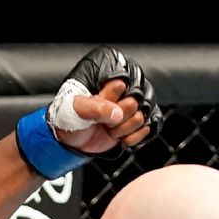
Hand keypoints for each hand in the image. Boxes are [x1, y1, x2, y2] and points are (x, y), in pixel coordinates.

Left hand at [15, 46, 162, 178]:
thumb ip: (96, 108)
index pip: (122, 85)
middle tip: (101, 122)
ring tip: (108, 128)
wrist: (71, 139)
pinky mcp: (137, 122)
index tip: (96, 106)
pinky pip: (149, 128)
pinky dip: (133, 138)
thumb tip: (117, 113)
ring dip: (123, 129)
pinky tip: (119, 137)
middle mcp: (123, 90)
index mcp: (107, 79)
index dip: (110, 101)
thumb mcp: (76, 110)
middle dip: (116, 118)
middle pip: (135, 103)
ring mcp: (132, 107)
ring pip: (142, 117)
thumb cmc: (69, 118)